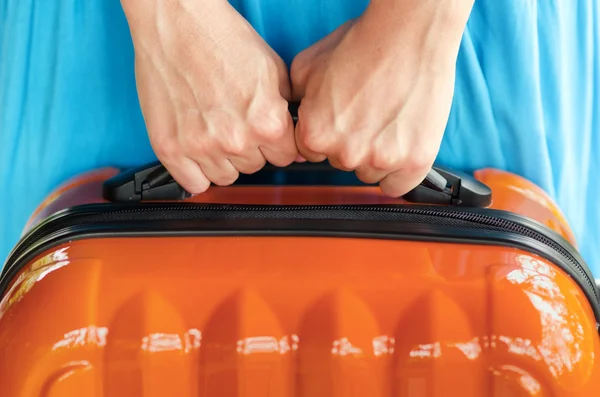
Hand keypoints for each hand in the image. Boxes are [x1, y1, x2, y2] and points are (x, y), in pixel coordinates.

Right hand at [121, 0, 297, 193]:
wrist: (178, 22)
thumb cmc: (222, 38)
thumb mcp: (274, 71)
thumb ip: (286, 111)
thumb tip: (294, 142)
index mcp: (267, 122)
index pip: (285, 158)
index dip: (276, 144)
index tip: (266, 135)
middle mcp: (236, 139)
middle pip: (255, 167)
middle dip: (250, 149)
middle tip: (235, 123)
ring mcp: (201, 146)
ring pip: (226, 177)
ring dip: (224, 160)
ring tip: (215, 130)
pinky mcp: (171, 148)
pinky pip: (193, 183)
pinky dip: (197, 172)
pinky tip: (198, 149)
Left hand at [290, 0, 473, 196]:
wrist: (407, 33)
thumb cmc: (362, 43)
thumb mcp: (307, 66)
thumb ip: (295, 100)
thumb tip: (294, 113)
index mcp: (315, 134)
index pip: (311, 152)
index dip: (326, 132)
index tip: (340, 121)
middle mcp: (345, 152)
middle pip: (341, 163)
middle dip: (350, 142)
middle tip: (366, 112)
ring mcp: (380, 159)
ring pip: (369, 173)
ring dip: (375, 155)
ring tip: (387, 119)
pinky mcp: (413, 161)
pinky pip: (397, 186)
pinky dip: (398, 173)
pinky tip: (399, 148)